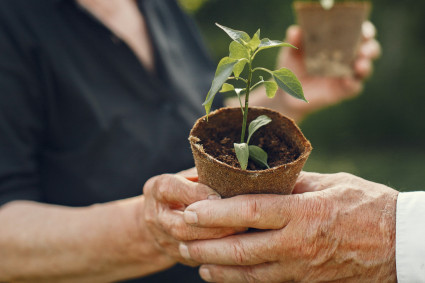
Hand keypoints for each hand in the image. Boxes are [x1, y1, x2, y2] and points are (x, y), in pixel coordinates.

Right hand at [143, 173, 242, 266]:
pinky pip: (198, 259)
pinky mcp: (177, 257)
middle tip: (241, 222)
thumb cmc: (184, 189)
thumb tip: (237, 171)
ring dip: (218, 241)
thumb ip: (207, 174)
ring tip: (243, 234)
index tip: (220, 196)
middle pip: (180, 225)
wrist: (158, 220)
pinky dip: (219, 254)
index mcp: (159, 190)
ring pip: (189, 247)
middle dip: (212, 225)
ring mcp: (164, 240)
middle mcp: (156, 216)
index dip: (196, 193)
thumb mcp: (190, 176)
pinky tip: (238, 248)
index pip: (171, 189)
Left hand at [180, 172, 397, 281]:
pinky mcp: (305, 282)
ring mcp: (300, 269)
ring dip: (217, 269)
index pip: (249, 212)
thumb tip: (263, 178)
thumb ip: (292, 182)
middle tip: (181, 242)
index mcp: (303, 213)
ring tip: (194, 263)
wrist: (400, 244)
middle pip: (241, 250)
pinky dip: (241, 281)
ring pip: (249, 274)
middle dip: (205, 247)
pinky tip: (225, 276)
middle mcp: (297, 245)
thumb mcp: (330, 183)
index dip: (216, 213)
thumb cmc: (367, 205)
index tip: (191, 211)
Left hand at [276, 21, 380, 120]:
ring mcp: (347, 75)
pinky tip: (347, 81)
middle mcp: (348, 58)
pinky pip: (354, 88)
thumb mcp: (291, 53)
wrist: (287, 92)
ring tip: (359, 65)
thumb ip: (294, 42)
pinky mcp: (342, 91)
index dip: (365, 31)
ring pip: (365, 69)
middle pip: (369, 50)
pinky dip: (353, 84)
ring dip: (365, 66)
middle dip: (370, 48)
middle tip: (363, 49)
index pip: (359, 33)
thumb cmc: (292, 67)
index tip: (364, 32)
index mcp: (340, 42)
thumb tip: (295, 31)